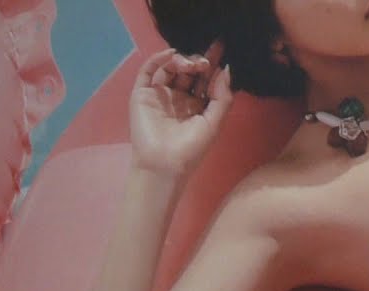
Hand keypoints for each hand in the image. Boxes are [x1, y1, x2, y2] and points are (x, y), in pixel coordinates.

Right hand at [129, 45, 232, 176]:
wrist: (164, 164)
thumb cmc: (191, 148)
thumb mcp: (214, 122)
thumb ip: (222, 97)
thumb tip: (226, 69)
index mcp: (197, 105)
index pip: (205, 79)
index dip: (212, 65)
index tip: (220, 49)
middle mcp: (178, 97)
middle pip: (188, 71)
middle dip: (198, 62)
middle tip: (205, 61)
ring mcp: (160, 94)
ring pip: (169, 68)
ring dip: (181, 61)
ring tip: (191, 65)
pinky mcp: (142, 94)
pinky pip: (148, 71)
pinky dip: (158, 59)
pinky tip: (171, 54)